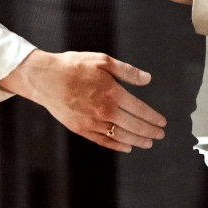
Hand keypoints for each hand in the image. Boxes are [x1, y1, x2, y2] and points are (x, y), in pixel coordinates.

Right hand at [0, 49, 167, 152]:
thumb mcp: (102, 60)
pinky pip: (103, 141)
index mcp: (112, 93)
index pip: (140, 110)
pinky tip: (126, 147)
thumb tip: (147, 79)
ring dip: (137, 141)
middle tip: (160, 135)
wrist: (45, 78)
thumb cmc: (73, 66)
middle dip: (150, 132)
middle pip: (134, 126)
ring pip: (120, 137)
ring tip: (148, 143)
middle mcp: (104, 111)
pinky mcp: (81, 129)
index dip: (153, 117)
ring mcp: (92, 122)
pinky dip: (117, 146)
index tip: (162, 122)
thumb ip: (127, 71)